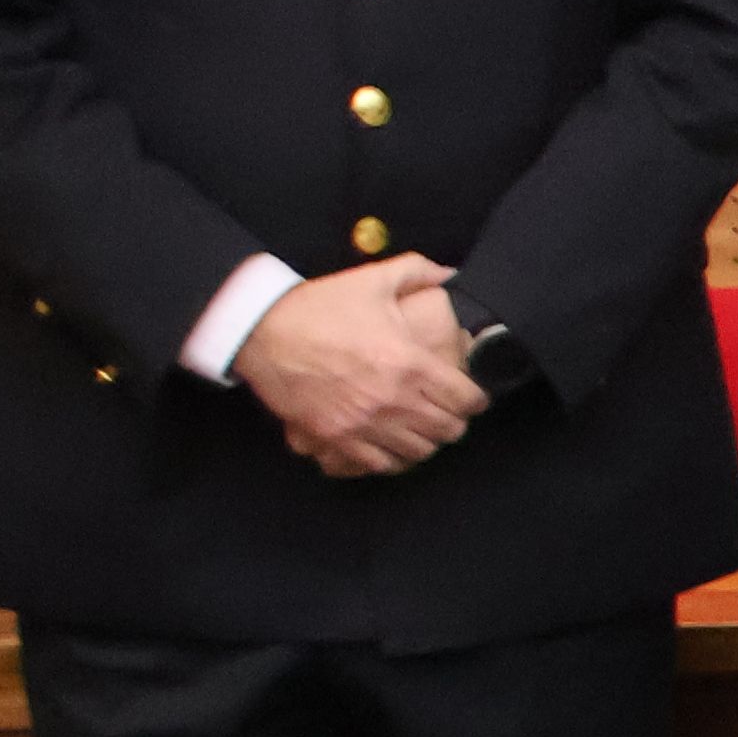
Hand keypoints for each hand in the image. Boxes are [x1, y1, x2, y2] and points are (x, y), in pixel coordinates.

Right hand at [234, 252, 485, 478]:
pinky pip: (378, 465)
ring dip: (427, 442)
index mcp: (408, 363)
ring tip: (425, 430)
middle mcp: (391, 400)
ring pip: (417, 452)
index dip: (475, 399)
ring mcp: (362, 424)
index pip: (463, 398)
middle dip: (455, 422)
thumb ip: (417, 271)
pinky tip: (394, 446)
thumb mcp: (372, 280)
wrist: (261, 332)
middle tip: (452, 413)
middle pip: (446, 429)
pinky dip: (393, 459)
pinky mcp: (335, 439)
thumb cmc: (319, 307)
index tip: (473, 397)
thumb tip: (449, 272)